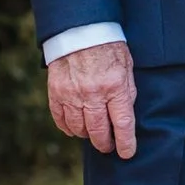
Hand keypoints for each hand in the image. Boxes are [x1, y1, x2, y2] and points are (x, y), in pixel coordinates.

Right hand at [47, 41, 137, 157]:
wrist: (80, 31)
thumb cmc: (109, 48)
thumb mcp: (127, 68)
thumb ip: (126, 92)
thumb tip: (125, 116)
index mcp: (115, 87)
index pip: (122, 124)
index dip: (126, 143)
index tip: (127, 153)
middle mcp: (93, 94)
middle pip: (99, 131)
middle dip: (105, 144)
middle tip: (109, 146)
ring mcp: (72, 94)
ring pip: (79, 128)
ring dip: (87, 135)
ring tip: (93, 135)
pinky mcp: (56, 92)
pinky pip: (60, 119)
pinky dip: (68, 127)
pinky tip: (75, 129)